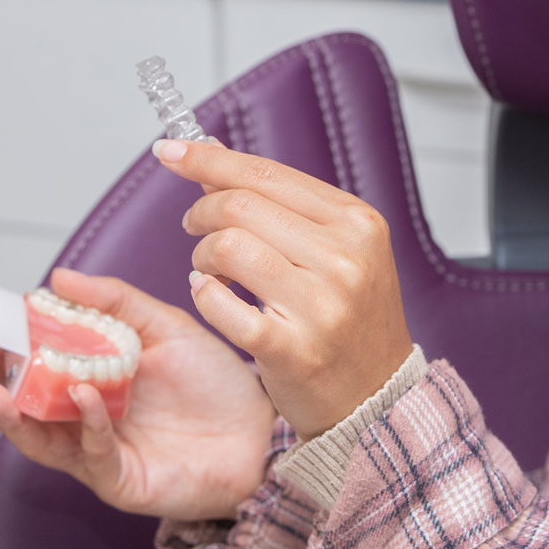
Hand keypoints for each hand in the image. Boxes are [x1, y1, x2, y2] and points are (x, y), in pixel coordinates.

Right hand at [0, 268, 276, 521]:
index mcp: (85, 379)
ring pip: (37, 437)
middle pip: (14, 406)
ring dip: (13, 413)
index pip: (25, 364)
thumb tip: (54, 280)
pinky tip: (85, 396)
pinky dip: (85, 422)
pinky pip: (91, 453)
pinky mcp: (121, 479)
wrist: (264, 433)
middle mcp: (81, 418)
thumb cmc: (215, 383)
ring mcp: (96, 452)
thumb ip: (114, 302)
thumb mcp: (164, 328)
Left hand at [154, 137, 414, 437]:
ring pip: (227, 248)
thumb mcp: (337, 250)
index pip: (267, 174)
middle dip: (201, 213)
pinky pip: (220, 305)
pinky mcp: (293, 349)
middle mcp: (345, 258)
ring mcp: (321, 306)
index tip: (171, 151)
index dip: (209, 159)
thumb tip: (213, 155)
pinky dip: (204, 296)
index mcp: (357, 222)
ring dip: (202, 256)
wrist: (377, 397)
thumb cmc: (350, 319)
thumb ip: (280, 204)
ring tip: (210, 270)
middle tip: (194, 228)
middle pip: (239, 206)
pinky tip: (211, 296)